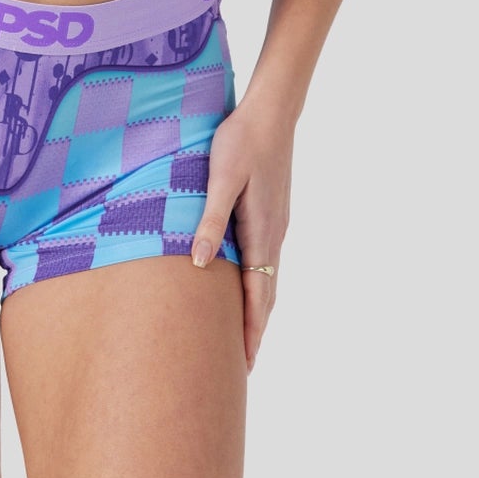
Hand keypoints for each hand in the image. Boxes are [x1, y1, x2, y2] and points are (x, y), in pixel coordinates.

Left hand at [190, 100, 293, 373]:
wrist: (270, 112)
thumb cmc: (240, 142)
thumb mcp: (222, 179)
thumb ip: (212, 220)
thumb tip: (201, 265)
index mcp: (262, 232)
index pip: (258, 295)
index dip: (251, 330)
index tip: (246, 364)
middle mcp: (274, 234)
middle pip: (267, 294)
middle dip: (257, 329)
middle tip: (245, 365)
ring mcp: (276, 223)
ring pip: (269, 277)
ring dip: (259, 308)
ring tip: (248, 334)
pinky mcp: (272, 212)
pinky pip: (266, 259)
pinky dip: (260, 284)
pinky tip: (251, 284)